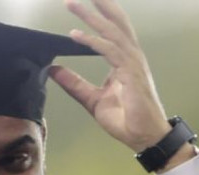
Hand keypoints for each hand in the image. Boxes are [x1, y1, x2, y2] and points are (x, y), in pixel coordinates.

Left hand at [50, 0, 194, 166]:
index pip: (113, 29)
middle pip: (116, 22)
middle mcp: (130, 57)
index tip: (80, 2)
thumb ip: (75, 84)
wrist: (145, 138)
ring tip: (72, 4)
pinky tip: (76, 35)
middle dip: (100, 4)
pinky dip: (93, 41)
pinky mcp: (131, 74)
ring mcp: (132, 64)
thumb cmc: (127, 120)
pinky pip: (110, 51)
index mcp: (124, 60)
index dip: (99, 13)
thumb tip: (54, 70)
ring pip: (112, 32)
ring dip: (91, 17)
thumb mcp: (93, 100)